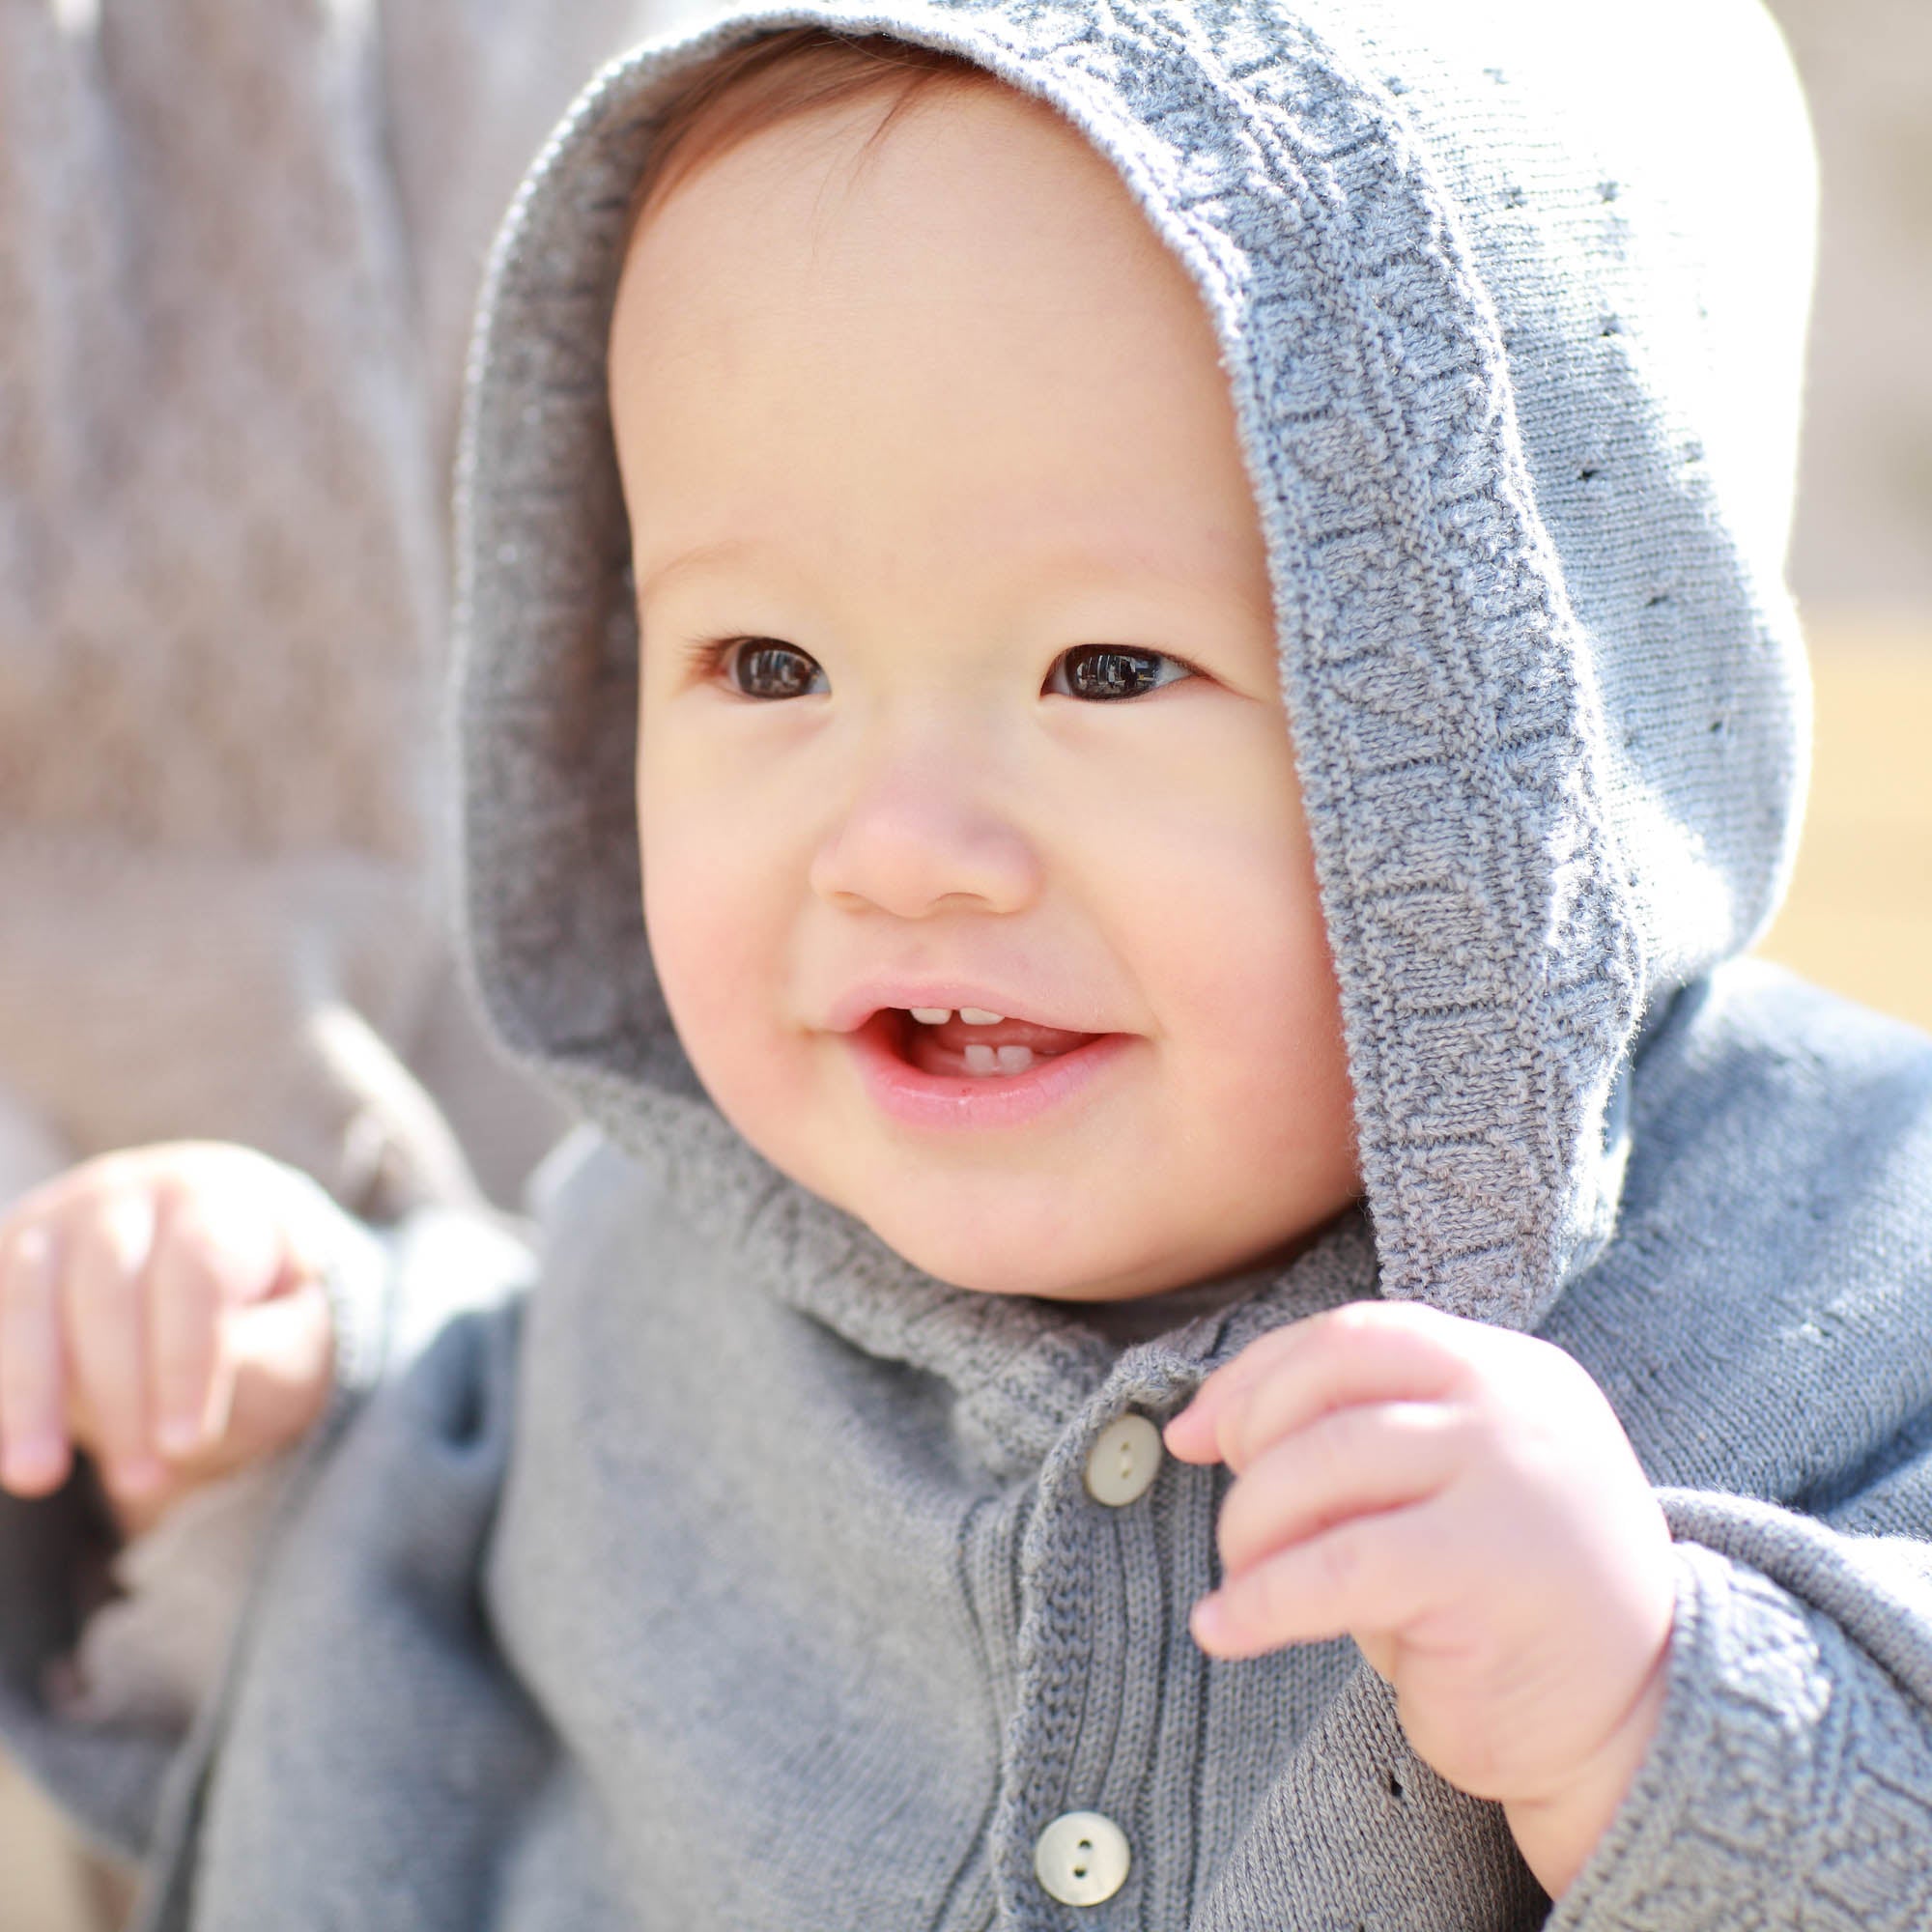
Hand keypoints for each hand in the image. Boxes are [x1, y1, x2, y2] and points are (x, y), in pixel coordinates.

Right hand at [0, 1143, 337, 1532]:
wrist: (215, 1269)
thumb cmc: (267, 1313)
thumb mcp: (297, 1336)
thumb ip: (268, 1352)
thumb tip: (212, 1367)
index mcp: (219, 1200)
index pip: (198, 1272)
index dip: (187, 1361)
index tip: (186, 1444)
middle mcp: (131, 1196)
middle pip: (108, 1288)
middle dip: (118, 1395)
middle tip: (142, 1481)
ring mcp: (57, 1221)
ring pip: (26, 1298)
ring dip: (29, 1393)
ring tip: (39, 1478)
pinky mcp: (7, 1259)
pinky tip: (3, 1441)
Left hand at [1164, 1300, 1673, 1896]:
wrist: (1637, 1732)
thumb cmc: (1502, 1608)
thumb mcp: (1433, 1496)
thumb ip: (1353, 1442)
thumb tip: (1203, 1422)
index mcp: (1506, 1369)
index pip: (1356, 1334)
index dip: (1257, 1376)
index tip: (1195, 1432)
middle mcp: (1514, 1402)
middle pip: (1332, 1373)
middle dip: (1250, 1436)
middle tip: (1230, 1514)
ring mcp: (1513, 1474)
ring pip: (1324, 1463)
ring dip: (1251, 1525)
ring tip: (1239, 1582)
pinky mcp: (1491, 1563)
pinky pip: (1338, 1566)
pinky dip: (1261, 1599)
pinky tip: (1225, 1630)